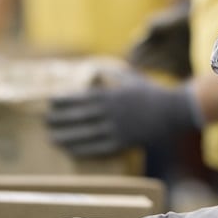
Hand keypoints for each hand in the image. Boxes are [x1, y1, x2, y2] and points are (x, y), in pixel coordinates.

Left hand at [46, 73, 199, 156]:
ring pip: (85, 134)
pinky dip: (82, 149)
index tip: (49, 103)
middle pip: (79, 117)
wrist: (172, 111)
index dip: (63, 102)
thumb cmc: (149, 92)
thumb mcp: (129, 77)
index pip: (80, 98)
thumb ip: (110, 73)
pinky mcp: (122, 143)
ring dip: (67, 136)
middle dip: (60, 120)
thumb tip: (91, 68)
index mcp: (111, 95)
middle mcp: (111, 113)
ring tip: (52, 138)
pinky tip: (71, 150)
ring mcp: (117, 129)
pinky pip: (98, 148)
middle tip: (45, 121)